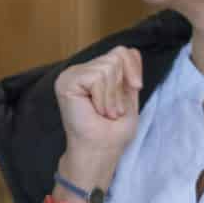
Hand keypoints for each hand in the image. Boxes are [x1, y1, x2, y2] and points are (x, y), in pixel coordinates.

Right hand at [54, 47, 142, 182]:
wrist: (99, 151)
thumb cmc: (112, 132)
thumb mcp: (129, 96)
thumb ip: (128, 73)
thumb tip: (131, 51)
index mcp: (94, 72)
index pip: (122, 51)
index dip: (134, 68)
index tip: (136, 88)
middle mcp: (80, 70)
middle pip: (116, 56)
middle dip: (121, 87)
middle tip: (111, 109)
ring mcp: (71, 74)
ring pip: (109, 66)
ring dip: (112, 96)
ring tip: (104, 112)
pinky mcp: (67, 81)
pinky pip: (97, 77)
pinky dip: (103, 97)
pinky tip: (95, 110)